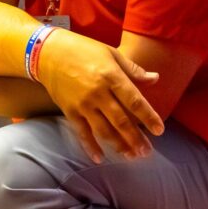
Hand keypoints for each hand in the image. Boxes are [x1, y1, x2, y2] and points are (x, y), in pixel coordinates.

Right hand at [36, 29, 162, 162]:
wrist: (48, 53)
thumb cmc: (83, 49)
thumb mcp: (111, 53)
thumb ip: (133, 69)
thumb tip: (155, 79)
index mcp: (111, 76)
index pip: (134, 100)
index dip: (148, 117)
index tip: (159, 130)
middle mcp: (98, 93)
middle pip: (121, 121)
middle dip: (135, 138)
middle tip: (147, 152)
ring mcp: (83, 104)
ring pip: (104, 130)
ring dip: (119, 145)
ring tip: (131, 156)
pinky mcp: (69, 111)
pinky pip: (82, 133)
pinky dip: (90, 147)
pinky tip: (100, 159)